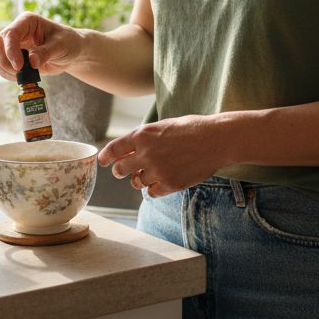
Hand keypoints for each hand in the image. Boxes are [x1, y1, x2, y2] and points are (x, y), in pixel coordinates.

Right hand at [0, 12, 82, 80]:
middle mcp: (16, 31)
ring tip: (25, 74)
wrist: (71, 52)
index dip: (11, 50)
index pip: (10, 33)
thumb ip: (46, 52)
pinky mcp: (12, 58)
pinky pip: (1, 68)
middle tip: (21, 72)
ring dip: (6, 69)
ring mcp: (12, 45)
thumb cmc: (68, 42)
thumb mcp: (61, 45)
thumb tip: (32, 61)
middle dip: (5, 61)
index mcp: (26, 21)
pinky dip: (10, 75)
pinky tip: (25, 76)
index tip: (20, 66)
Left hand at [97, 115, 226, 197]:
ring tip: (153, 172)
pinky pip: (152, 193)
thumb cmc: (191, 129)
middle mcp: (146, 153)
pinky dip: (155, 189)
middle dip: (121, 171)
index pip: (113, 149)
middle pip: (120, 170)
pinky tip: (163, 180)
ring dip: (141, 179)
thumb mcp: (162, 126)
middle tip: (124, 172)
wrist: (216, 139)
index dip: (105, 157)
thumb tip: (127, 150)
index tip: (103, 162)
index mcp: (142, 135)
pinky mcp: (170, 184)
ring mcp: (158, 170)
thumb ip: (144, 138)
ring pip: (137, 183)